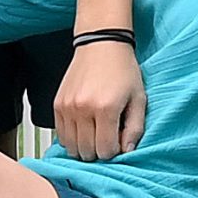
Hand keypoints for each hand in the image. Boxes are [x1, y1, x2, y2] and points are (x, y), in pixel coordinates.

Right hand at [53, 40, 146, 160]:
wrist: (100, 45)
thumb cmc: (122, 70)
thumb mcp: (139, 98)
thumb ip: (135, 128)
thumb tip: (127, 150)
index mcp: (106, 108)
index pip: (106, 150)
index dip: (114, 151)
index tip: (118, 141)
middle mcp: (83, 109)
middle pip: (87, 152)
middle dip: (99, 152)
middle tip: (107, 139)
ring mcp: (67, 107)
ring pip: (71, 147)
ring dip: (84, 147)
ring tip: (95, 135)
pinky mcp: (57, 105)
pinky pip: (60, 135)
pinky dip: (72, 138)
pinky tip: (83, 129)